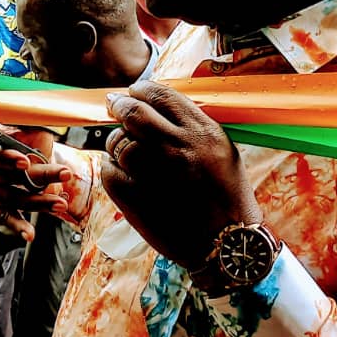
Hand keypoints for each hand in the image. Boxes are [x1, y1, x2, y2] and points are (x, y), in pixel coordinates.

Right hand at [0, 131, 70, 240]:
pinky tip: (30, 234)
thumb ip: (30, 131)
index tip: (26, 162)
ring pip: (13, 198)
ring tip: (60, 203)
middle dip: (41, 175)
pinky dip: (18, 227)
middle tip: (65, 173)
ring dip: (39, 202)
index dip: (7, 158)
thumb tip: (48, 129)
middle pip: (11, 176)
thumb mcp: (17, 133)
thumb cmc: (8, 145)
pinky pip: (6, 218)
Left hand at [101, 81, 261, 268]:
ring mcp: (153, 171)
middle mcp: (176, 147)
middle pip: (133, 112)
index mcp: (201, 133)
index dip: (140, 90)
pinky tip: (125, 175)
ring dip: (117, 143)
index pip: (160, 95)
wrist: (228, 246)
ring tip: (126, 152)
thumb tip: (156, 106)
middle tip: (113, 105)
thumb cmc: (226, 198)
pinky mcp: (134, 196)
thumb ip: (191, 127)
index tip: (132, 92)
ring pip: (117, 141)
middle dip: (118, 105)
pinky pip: (109, 170)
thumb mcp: (223, 152)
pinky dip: (112, 169)